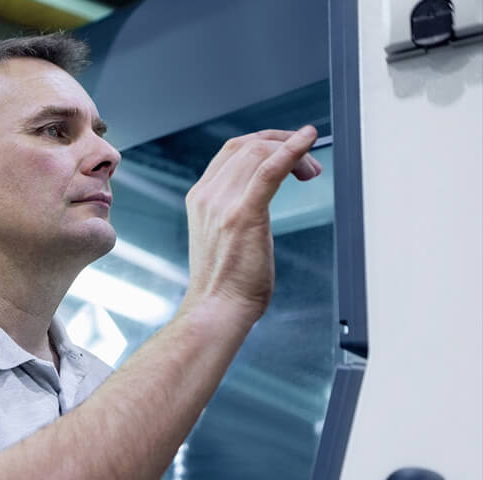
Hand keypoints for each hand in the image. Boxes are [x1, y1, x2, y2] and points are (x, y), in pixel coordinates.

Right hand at [183, 127, 320, 322]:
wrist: (217, 308)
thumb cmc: (225, 281)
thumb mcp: (222, 236)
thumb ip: (233, 211)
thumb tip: (260, 199)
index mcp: (200, 198)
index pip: (232, 151)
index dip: (265, 144)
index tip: (287, 153)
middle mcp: (208, 196)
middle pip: (247, 146)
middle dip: (283, 145)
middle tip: (308, 166)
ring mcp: (222, 204)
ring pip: (258, 153)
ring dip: (292, 152)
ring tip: (311, 171)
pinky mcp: (243, 215)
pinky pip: (268, 171)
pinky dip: (290, 150)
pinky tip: (307, 140)